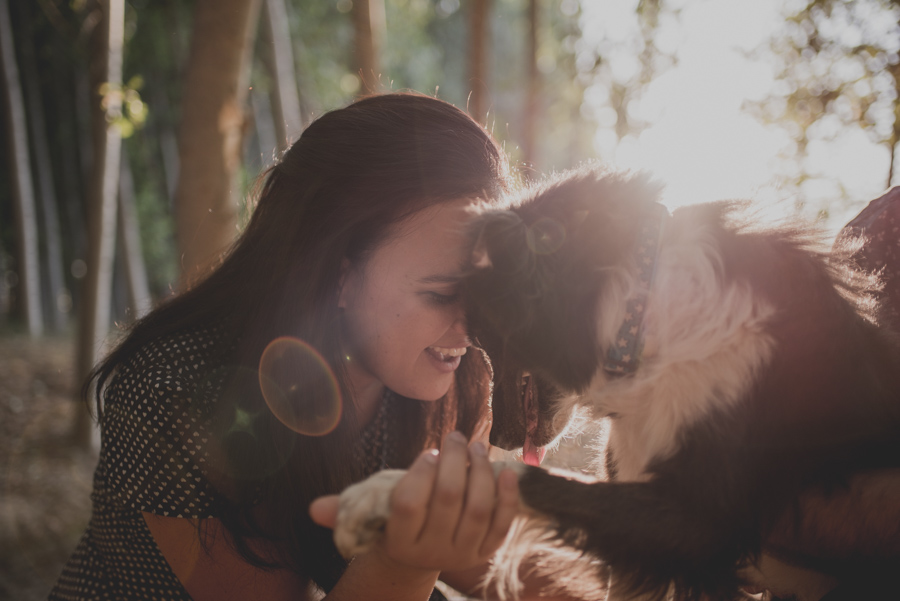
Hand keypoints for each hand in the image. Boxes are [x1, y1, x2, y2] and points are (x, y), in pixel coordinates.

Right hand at [311, 431, 519, 574]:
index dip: (419, 475)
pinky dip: (507, 496)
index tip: (426, 451)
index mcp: (400, 542)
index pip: (409, 506)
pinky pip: (502, 523)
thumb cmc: (394, 522)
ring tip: (475, 445)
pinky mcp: (486, 551)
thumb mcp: (371, 515)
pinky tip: (505, 469)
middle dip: (454, 462)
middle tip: (455, 436)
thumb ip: (347, 508)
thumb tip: (315, 508)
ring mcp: (462, 553)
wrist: (419, 557)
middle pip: (448, 501)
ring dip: (480, 472)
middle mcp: (433, 552)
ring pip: (477, 509)